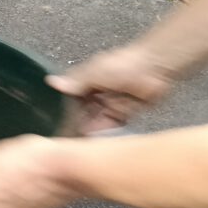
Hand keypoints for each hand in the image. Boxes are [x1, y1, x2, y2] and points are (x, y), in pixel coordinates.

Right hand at [48, 45, 173, 133]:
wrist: (155, 67)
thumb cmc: (124, 63)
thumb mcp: (95, 71)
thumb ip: (75, 81)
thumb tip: (52, 82)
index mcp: (83, 83)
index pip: (66, 100)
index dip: (61, 112)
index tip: (53, 125)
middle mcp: (93, 95)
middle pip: (79, 114)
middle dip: (74, 125)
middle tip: (66, 139)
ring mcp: (107, 105)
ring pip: (93, 122)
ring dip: (88, 131)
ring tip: (79, 143)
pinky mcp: (121, 115)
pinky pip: (109, 128)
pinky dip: (103, 134)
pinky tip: (96, 142)